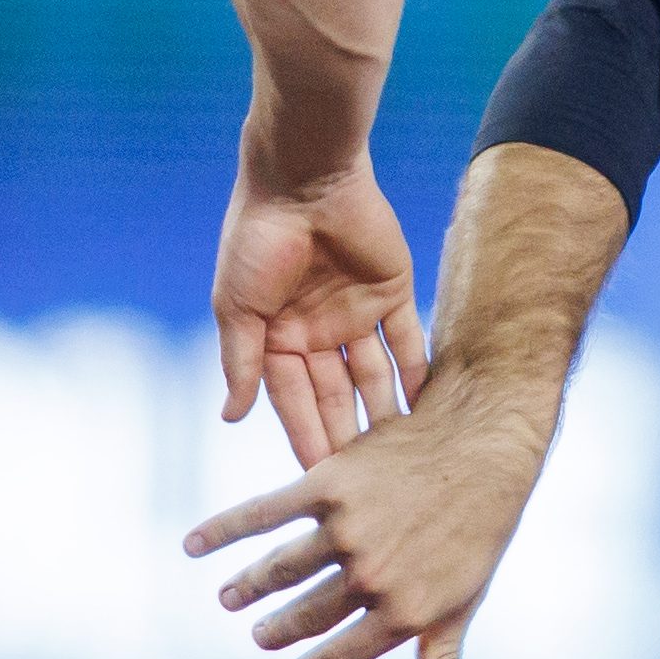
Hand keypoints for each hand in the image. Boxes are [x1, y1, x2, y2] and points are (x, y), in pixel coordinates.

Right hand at [182, 387, 545, 658]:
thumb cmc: (481, 525)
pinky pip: (264, 514)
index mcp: (404, 612)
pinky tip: (194, 543)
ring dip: (248, 587)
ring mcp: (347, 529)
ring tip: (230, 597)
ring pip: (280, 570)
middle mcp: (371, 576)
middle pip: (303, 616)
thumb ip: (446, 650)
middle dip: (275, 630)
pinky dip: (224, 530)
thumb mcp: (468, 595)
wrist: (482, 442)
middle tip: (260, 634)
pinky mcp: (329, 483)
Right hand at [212, 164, 430, 467]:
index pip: (293, 398)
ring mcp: (356, 311)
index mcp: (276, 334)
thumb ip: (242, 362)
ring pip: (373, 374)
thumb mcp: (238, 305)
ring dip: (384, 411)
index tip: (319, 482)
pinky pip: (409, 340)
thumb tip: (231, 416)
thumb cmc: (257, 238)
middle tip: (368, 482)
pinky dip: (418, 371)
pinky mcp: (393, 291)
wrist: (303, 177)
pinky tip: (429, 408)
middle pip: (335, 394)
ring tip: (403, 456)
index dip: (306, 436)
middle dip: (348, 434)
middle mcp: (316, 329)